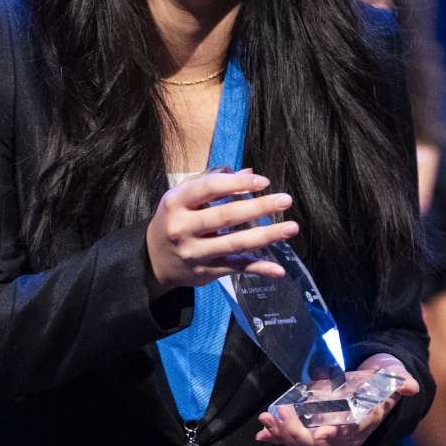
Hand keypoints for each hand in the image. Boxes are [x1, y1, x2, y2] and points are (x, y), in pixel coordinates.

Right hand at [145, 169, 299, 291]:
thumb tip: (250, 174)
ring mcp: (194, 253)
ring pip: (235, 244)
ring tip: (291, 228)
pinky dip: (258, 269)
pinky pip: (236, 268)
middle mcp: (183, 228)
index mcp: (176, 202)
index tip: (264, 182)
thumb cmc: (176, 218)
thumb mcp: (185, 197)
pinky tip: (277, 269)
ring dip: (266, 236)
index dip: (238, 184)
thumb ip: (215, 183)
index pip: (210, 187)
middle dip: (258, 207)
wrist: (153, 258)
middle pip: (226, 216)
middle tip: (285, 200)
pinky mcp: (205, 272)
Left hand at [256, 353, 419, 445]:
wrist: (375, 389)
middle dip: (295, 433)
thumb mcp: (392, 380)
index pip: (344, 435)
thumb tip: (410, 385)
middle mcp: (342, 435)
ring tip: (265, 420)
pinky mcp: (314, 428)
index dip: (331, 435)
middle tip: (279, 414)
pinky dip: (277, 436)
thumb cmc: (381, 384)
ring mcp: (327, 433)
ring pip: (302, 442)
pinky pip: (294, 437)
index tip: (319, 431)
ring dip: (282, 434)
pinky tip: (262, 432)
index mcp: (360, 425)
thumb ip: (399, 382)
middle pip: (316, 443)